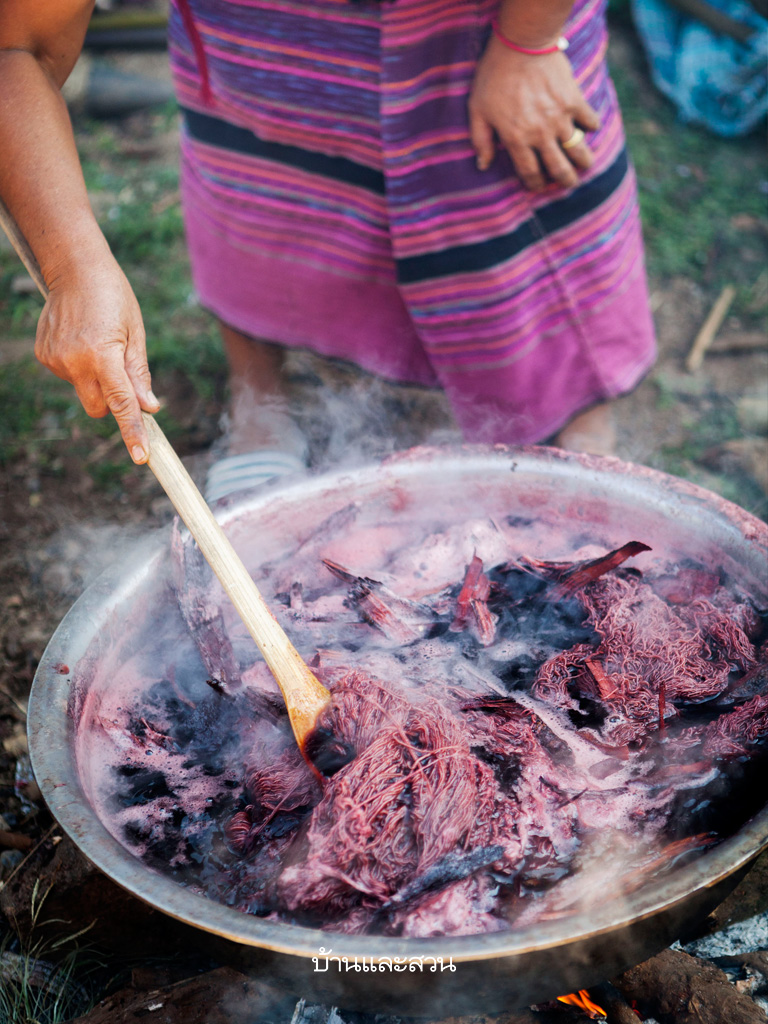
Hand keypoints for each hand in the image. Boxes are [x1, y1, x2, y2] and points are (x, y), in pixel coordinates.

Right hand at [35, 247, 159, 462]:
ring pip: (83, 392)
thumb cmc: (114, 298)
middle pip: (98, 408)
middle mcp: (75, 361)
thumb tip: (149, 407)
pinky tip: (82, 341)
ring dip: (95, 381)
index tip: (141, 456)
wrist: (75, 269)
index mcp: (103, 355)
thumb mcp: (136, 333)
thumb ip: (139, 374)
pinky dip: (79, 368)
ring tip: (98, 344)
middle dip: (112, 403)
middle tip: (121, 374)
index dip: (132, 432)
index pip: (121, 404)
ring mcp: (55, 360)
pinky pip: (68, 376)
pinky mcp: (44, 355)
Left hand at [468, 38, 599, 190]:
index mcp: (517, 140)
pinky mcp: (574, 100)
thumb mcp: (477, 109)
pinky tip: (589, 128)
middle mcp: (541, 134)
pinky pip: (590, 120)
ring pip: (578, 150)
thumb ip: (481, 140)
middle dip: (565, 181)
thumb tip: (482, 165)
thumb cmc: (494, 76)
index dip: (536, 184)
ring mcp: (560, 118)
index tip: (539, 186)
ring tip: (584, 165)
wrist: (521, 44)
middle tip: (568, 183)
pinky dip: (591, 126)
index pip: (530, 173)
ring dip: (583, 162)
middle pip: (559, 169)